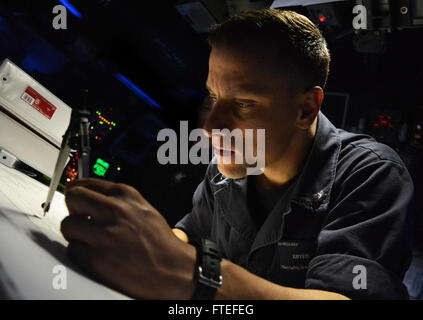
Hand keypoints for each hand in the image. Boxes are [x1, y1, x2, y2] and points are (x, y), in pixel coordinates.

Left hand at [61, 178, 195, 298]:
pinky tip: (94, 254)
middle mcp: (115, 211)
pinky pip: (72, 249)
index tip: (76, 198)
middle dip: (73, 209)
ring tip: (90, 240)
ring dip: (75, 233)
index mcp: (126, 196)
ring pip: (67, 225)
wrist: (172, 268)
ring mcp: (104, 235)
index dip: (78, 192)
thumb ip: (118, 200)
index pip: (86, 183)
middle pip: (73, 198)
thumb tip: (91, 197)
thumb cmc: (159, 241)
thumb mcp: (142, 208)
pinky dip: (79, 252)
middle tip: (80, 218)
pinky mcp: (96, 259)